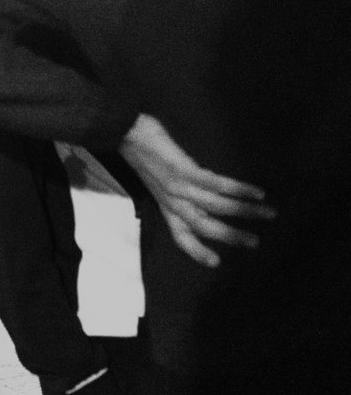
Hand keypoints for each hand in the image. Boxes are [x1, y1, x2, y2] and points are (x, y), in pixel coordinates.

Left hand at [119, 114, 274, 266]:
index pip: (180, 236)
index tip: (216, 263)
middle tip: (255, 243)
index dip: (197, 251)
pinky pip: (216, 185)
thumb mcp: (156, 180)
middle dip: (231, 237)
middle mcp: (171, 201)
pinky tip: (258, 192)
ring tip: (269, 214)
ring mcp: (177, 187)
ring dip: (245, 212)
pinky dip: (240, 190)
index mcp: (164, 205)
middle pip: (204, 227)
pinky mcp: (184, 170)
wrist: (125, 131)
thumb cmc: (144, 152)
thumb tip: (199, 197)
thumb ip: (175, 192)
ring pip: (216, 208)